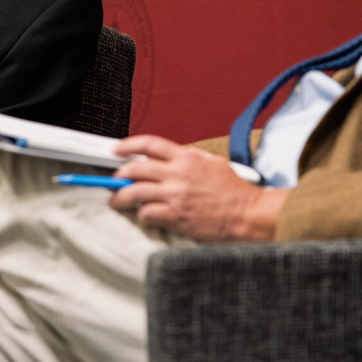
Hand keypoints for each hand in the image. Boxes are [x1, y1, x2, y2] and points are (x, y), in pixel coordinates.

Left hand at [108, 135, 288, 241]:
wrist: (247, 214)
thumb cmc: (234, 191)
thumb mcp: (213, 163)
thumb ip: (189, 158)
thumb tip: (169, 158)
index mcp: (186, 158)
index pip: (149, 144)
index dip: (127, 145)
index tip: (116, 150)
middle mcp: (177, 174)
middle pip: (135, 169)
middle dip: (118, 175)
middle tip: (114, 181)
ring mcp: (175, 196)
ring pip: (134, 193)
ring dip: (120, 198)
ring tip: (116, 201)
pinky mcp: (176, 216)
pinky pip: (147, 213)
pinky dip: (142, 214)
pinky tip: (146, 215)